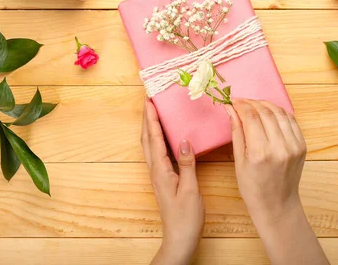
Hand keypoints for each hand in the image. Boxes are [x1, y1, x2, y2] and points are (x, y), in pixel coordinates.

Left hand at [142, 99, 204, 264]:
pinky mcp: (164, 178)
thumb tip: (185, 141)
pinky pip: (158, 152)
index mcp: (161, 170)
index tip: (150, 100)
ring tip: (154, 111)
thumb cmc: (185, 217)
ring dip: (151, 126)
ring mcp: (158, 174)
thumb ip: (187, 164)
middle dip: (147, 117)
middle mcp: (156, 170)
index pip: (154, 138)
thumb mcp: (190, 190)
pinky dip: (158, 138)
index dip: (151, 118)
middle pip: (147, 138)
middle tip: (149, 99)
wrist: (179, 239)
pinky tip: (165, 135)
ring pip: (150, 145)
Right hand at [227, 99, 328, 264]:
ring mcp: (293, 146)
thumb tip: (230, 109)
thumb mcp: (238, 161)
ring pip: (280, 113)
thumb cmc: (252, 187)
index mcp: (260, 152)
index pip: (251, 117)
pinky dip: (280, 113)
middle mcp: (279, 147)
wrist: (277, 204)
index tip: (233, 101)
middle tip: (242, 101)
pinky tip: (270, 113)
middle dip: (252, 103)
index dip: (241, 105)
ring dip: (266, 105)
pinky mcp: (302, 146)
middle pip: (266, 112)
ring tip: (255, 105)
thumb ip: (236, 132)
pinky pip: (291, 121)